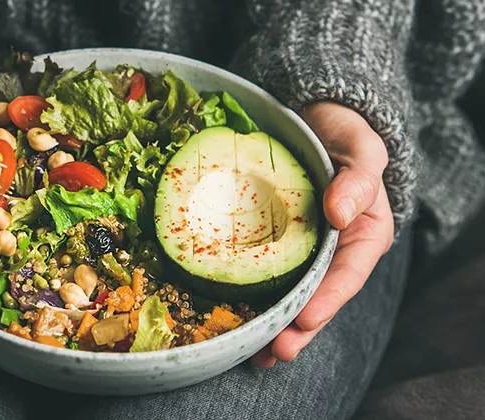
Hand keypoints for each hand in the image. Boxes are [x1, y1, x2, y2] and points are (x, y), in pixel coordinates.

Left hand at [252, 102, 394, 367]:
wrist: (316, 122)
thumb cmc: (344, 135)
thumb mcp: (362, 149)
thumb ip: (359, 180)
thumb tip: (340, 213)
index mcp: (362, 235)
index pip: (347, 275)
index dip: (328, 300)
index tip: (305, 319)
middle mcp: (333, 251)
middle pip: (318, 297)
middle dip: (297, 328)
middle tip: (274, 352)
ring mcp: (303, 250)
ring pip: (291, 295)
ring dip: (274, 325)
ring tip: (255, 354)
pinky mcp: (274, 243)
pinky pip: (265, 273)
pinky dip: (252, 298)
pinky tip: (234, 318)